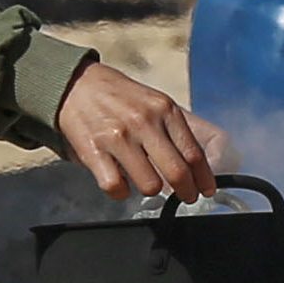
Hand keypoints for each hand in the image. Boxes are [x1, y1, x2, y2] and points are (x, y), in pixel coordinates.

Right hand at [57, 59, 218, 201]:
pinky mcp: (94, 152)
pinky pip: (116, 188)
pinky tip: (121, 183)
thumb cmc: (120, 97)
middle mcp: (144, 123)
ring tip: (146, 182)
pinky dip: (121, 192)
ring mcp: (119, 138)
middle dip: (186, 192)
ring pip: (150, 186)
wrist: (77, 85)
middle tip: (185, 196)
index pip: (194, 152)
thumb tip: (195, 166)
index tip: (206, 189)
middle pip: (177, 172)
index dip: (204, 178)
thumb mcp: (155, 103)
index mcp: (164, 110)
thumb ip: (174, 131)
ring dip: (151, 190)